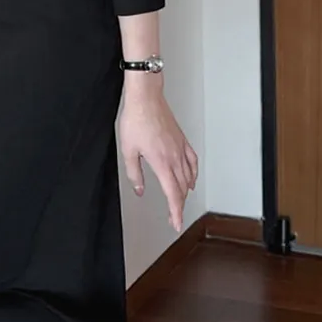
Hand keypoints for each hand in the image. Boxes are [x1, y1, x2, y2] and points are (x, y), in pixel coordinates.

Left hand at [118, 87, 198, 233]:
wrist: (146, 98)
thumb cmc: (136, 119)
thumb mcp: (128, 150)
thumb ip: (135, 173)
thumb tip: (140, 189)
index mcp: (162, 163)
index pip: (173, 194)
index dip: (176, 212)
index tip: (176, 223)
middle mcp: (175, 157)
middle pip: (182, 188)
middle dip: (179, 205)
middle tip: (174, 216)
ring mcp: (180, 148)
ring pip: (189, 176)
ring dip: (185, 192)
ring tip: (180, 201)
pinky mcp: (182, 140)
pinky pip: (192, 161)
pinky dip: (193, 173)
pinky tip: (191, 177)